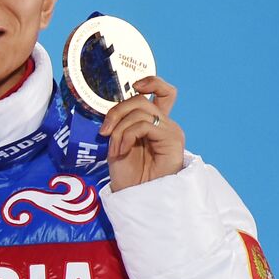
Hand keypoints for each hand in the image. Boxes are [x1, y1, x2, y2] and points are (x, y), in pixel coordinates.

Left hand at [99, 76, 185, 191]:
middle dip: (116, 111)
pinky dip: (126, 135)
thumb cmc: (127, 174)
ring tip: (115, 149)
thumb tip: (114, 110)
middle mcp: (166, 124)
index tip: (134, 85)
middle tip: (105, 131)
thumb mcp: (118, 143)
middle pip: (142, 99)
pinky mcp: (173, 140)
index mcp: (155, 123)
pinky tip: (121, 150)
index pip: (163, 92)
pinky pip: (144, 125)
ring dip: (119, 129)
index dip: (152, 81)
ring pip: (141, 111)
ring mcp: (171, 131)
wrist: (137, 197)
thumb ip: (121, 124)